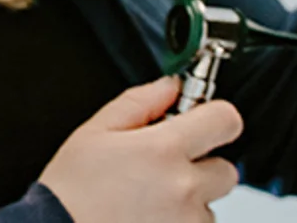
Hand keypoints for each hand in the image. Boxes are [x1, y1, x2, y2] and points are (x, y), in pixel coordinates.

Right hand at [37, 76, 242, 222]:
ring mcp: (187, 221)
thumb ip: (139, 103)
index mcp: (163, 150)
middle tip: (164, 170)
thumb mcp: (94, 133)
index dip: (214, 118)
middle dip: (201, 166)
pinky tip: (149, 218)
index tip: (202, 123)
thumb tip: (170, 87)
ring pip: (210, 204)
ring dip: (190, 200)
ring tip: (148, 201)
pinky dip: (180, 222)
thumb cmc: (70, 191)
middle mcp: (183, 187)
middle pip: (226, 169)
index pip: (226, 120)